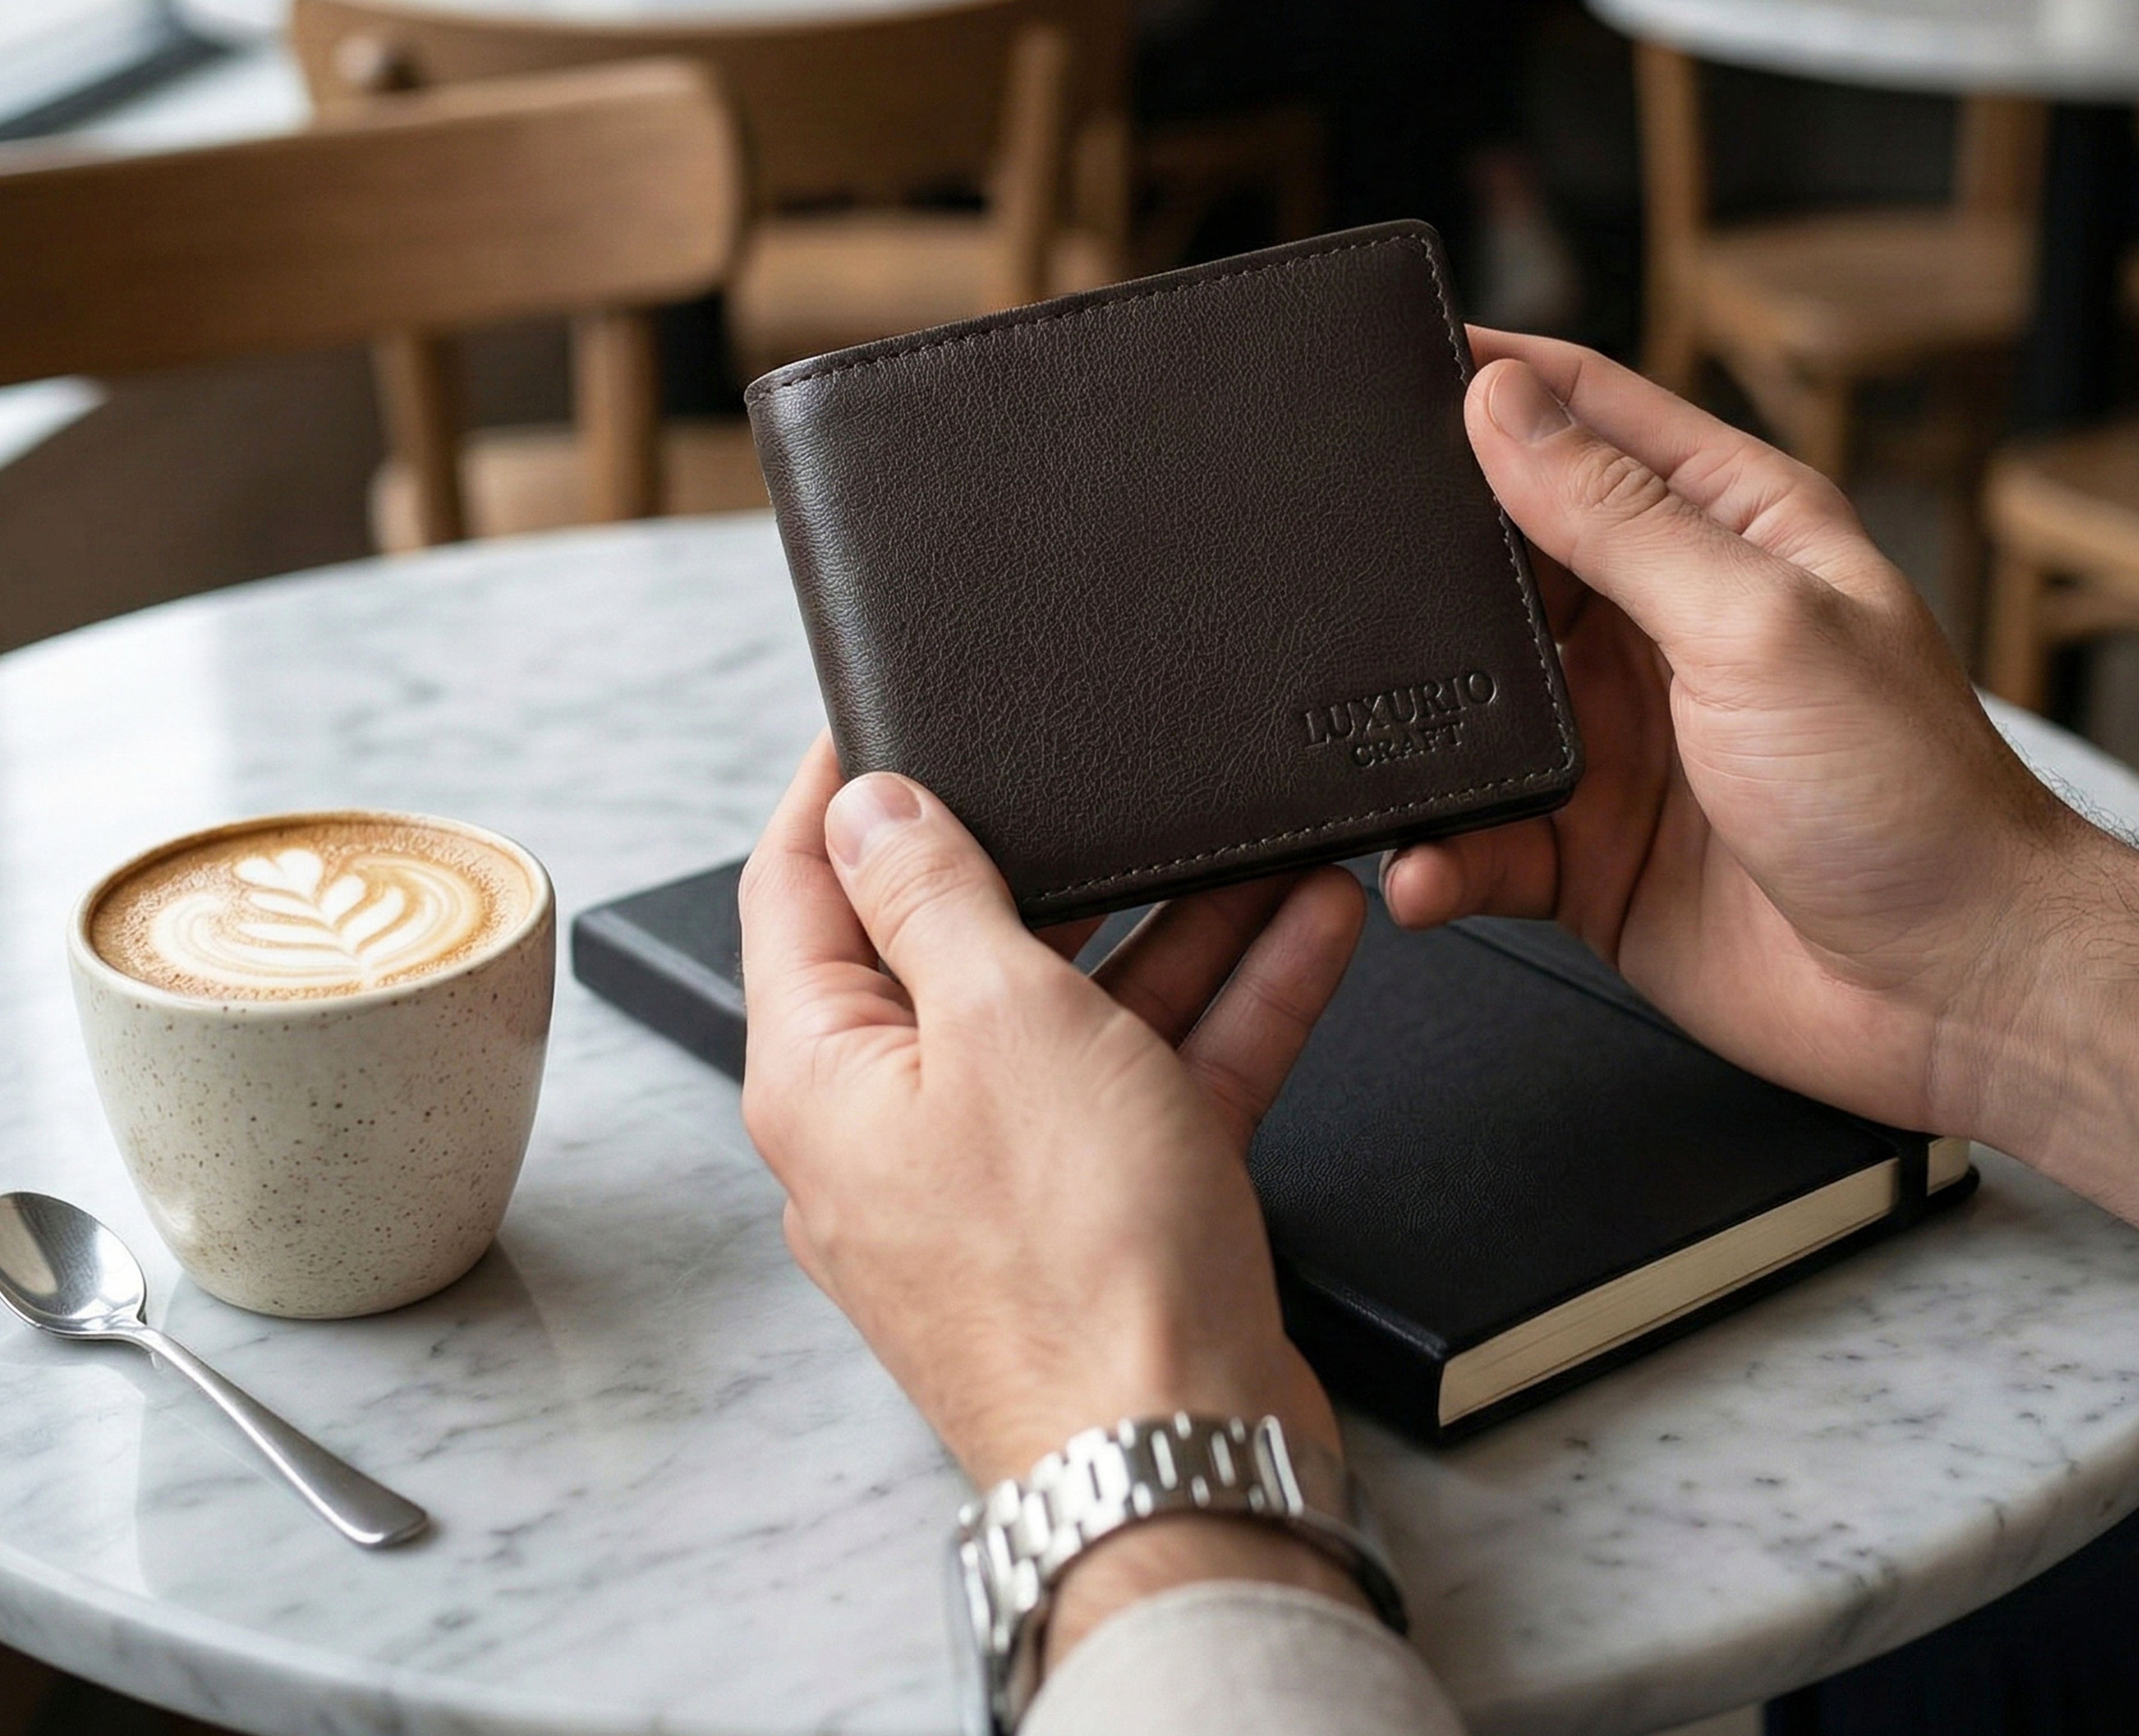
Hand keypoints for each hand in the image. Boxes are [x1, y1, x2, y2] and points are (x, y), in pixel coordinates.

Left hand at [740, 740, 1371, 1647]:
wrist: (1181, 1459)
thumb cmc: (1076, 1264)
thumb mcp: (1001, 1021)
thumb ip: (935, 896)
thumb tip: (870, 806)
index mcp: (825, 1071)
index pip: (800, 886)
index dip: (842, 786)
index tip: (884, 710)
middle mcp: (897, 1120)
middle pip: (960, 941)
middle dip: (1053, 850)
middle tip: (1102, 766)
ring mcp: (1002, 1170)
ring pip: (1078, 1005)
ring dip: (1169, 919)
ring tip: (1250, 835)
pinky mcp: (1100, 1210)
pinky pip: (1152, 1073)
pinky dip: (1222, 1003)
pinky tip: (1307, 926)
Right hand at [1386, 336, 2138, 1248]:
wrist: (1955, 995)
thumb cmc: (1908, 794)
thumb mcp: (1757, 621)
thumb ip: (1619, 518)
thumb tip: (1503, 405)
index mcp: (1726, 528)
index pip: (1586, 411)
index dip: (1491, 375)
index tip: (1385, 355)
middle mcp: (1660, 620)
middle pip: (1505, 549)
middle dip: (1419, 552)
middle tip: (1322, 552)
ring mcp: (1618, 736)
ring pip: (1473, 697)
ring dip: (1417, 717)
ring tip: (1360, 726)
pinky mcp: (1585, 847)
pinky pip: (1480, 834)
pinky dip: (1441, 850)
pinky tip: (1423, 864)